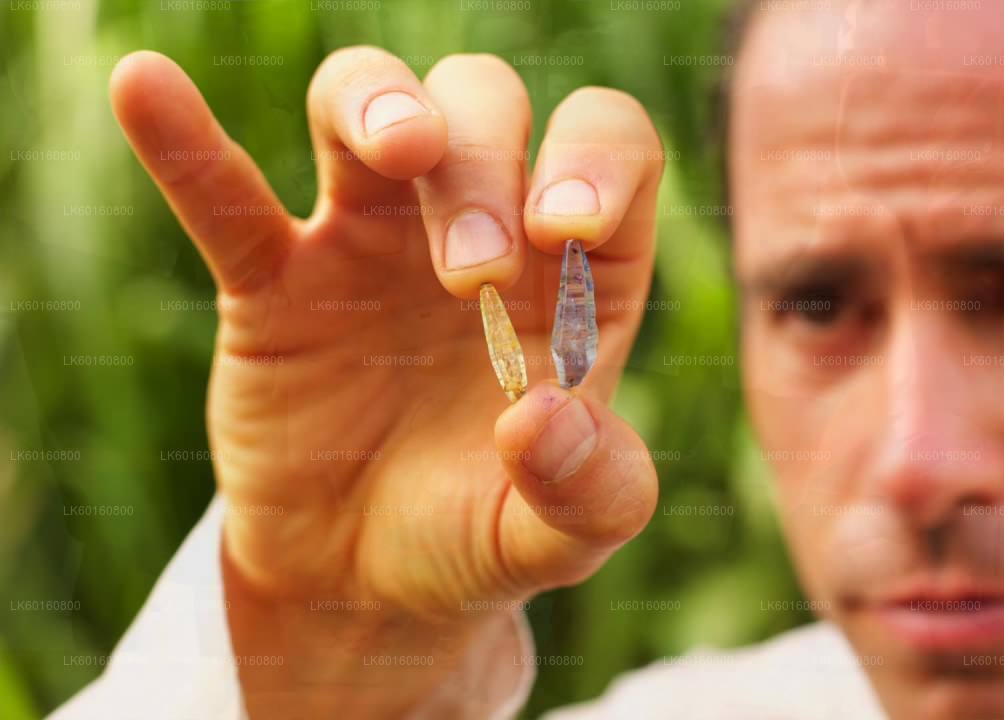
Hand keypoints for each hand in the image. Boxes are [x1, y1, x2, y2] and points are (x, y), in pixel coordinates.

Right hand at [109, 46, 662, 717]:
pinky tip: (146, 86)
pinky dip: (187, 144)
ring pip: (368, 105)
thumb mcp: (554, 543)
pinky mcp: (273, 282)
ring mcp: (370, 241)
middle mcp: (479, 229)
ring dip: (380, 106)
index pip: (609, 145)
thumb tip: (544, 416)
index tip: (566, 228)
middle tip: (472, 282)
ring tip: (398, 153)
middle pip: (486, 107)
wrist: (361, 583)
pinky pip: (225, 197)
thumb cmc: (476, 538)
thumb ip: (590, 494)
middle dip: (482, 164)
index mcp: (572, 274)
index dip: (597, 157)